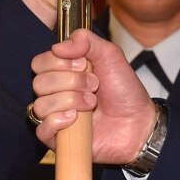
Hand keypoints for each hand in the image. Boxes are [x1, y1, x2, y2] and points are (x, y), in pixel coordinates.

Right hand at [29, 29, 156, 162]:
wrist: (139, 122)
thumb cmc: (125, 91)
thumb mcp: (110, 55)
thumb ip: (86, 40)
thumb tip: (58, 46)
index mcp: (62, 72)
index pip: (40, 63)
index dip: (59, 62)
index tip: (85, 65)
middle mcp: (55, 93)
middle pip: (40, 83)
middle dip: (71, 82)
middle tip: (94, 86)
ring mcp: (55, 116)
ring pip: (41, 105)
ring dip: (70, 101)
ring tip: (92, 104)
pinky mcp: (58, 139)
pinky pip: (42, 129)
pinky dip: (58, 121)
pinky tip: (76, 119)